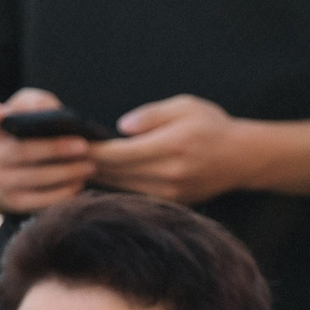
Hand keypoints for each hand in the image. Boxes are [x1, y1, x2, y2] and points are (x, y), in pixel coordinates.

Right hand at [0, 88, 96, 212]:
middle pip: (24, 152)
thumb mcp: (19, 115)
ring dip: (66, 173)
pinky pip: (40, 201)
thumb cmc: (17, 136)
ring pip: (36, 178)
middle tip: (84, 147)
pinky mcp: (12, 203)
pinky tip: (79, 184)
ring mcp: (0, 182)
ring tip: (89, 167)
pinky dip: (63, 193)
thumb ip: (34, 104)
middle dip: (56, 149)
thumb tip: (53, 110)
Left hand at [89, 94, 261, 204]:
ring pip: (122, 188)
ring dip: (99, 178)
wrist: (242, 157)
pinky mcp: (172, 203)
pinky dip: (116, 186)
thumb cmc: (211, 126)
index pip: (119, 153)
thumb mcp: (184, 106)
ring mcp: (170, 193)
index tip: (74, 142)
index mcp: (171, 146)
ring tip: (77, 165)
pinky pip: (134, 195)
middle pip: (116, 173)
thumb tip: (122, 127)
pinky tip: (102, 176)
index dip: (92, 150)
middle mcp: (169, 174)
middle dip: (89, 164)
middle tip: (67, 154)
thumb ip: (151, 115)